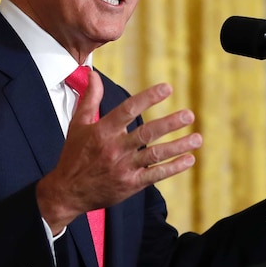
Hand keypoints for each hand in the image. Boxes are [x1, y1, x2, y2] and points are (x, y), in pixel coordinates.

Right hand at [37, 71, 201, 232]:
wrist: (68, 192)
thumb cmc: (74, 155)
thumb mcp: (78, 125)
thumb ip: (89, 98)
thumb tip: (92, 74)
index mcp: (102, 131)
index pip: (128, 110)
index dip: (148, 98)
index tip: (168, 88)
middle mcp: (115, 148)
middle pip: (146, 133)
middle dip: (170, 123)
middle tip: (189, 115)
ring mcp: (124, 167)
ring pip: (155, 154)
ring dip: (178, 146)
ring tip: (197, 138)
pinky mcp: (131, 184)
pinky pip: (156, 174)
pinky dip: (174, 167)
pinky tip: (189, 159)